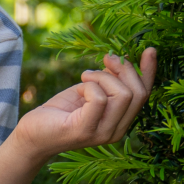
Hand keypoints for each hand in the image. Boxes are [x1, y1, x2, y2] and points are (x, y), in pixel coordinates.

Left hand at [13, 48, 156, 162]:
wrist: (32, 134)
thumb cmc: (60, 112)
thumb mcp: (89, 91)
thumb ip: (109, 82)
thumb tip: (122, 60)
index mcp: (121, 122)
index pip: (144, 96)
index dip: (149, 72)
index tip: (150, 50)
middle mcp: (117, 131)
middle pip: (138, 93)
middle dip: (123, 69)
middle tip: (104, 59)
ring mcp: (102, 133)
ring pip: (123, 94)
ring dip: (103, 77)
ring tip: (86, 77)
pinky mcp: (85, 130)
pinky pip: (99, 98)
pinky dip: (89, 86)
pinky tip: (78, 89)